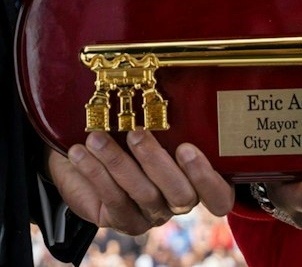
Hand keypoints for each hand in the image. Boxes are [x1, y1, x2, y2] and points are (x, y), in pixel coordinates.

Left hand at [48, 131, 232, 234]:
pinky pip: (113, 200)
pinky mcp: (124, 220)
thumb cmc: (124, 131)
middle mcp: (179, 200)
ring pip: (144, 194)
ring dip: (118, 162)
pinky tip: (81, 152)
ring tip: (97, 137)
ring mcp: (152, 214)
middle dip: (157, 162)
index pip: (219, 196)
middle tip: (136, 133)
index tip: (187, 148)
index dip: (208, 179)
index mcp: (197, 178)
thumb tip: (166, 80)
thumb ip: (162, 114)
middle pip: (181, 195)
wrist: (84, 156)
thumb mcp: (147, 119)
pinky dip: (96, 172)